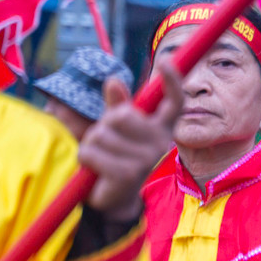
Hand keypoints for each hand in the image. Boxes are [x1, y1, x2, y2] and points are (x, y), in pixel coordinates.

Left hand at [80, 74, 182, 219]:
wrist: (113, 198)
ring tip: (101, 159)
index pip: (174, 103)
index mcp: (160, 129)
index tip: (165, 62)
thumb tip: (114, 81)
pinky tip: (95, 171)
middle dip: (103, 126)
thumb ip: (116, 106)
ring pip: (101, 134)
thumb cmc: (113, 158)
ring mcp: (145, 159)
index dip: (173, 82)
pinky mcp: (127, 174)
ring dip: (91, 145)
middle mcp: (159, 143)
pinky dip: (85, 159)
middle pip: (121, 115)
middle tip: (107, 143)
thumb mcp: (114, 129)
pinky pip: (91, 152)